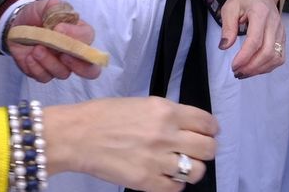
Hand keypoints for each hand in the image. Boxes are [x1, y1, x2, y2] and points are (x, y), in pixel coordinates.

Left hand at [8, 0, 102, 81]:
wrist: (17, 26)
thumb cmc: (36, 16)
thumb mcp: (43, 6)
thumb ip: (53, 6)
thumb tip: (58, 7)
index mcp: (78, 33)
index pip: (87, 38)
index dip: (76, 36)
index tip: (58, 28)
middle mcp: (73, 53)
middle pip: (90, 70)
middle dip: (79, 65)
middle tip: (63, 55)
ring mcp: (60, 66)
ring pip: (63, 73)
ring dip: (49, 61)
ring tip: (36, 49)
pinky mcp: (45, 73)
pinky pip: (44, 77)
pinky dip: (35, 67)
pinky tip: (28, 56)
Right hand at [43, 97, 216, 190]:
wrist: (77, 136)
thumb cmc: (104, 116)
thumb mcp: (142, 104)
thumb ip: (167, 115)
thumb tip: (188, 126)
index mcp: (165, 111)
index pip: (207, 122)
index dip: (210, 129)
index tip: (207, 133)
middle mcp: (166, 135)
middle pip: (208, 148)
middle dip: (206, 150)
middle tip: (195, 151)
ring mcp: (157, 160)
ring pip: (197, 171)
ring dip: (192, 169)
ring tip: (180, 166)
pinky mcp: (147, 182)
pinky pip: (176, 189)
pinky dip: (174, 184)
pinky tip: (164, 176)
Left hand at [219, 0, 283, 77]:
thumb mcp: (230, 7)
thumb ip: (228, 27)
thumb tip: (224, 47)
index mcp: (260, 13)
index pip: (255, 40)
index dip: (245, 57)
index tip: (233, 66)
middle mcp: (274, 23)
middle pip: (268, 52)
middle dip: (251, 67)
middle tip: (237, 72)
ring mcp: (281, 31)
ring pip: (276, 57)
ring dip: (260, 69)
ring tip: (244, 72)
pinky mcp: (283, 37)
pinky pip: (279, 57)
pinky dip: (268, 67)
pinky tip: (255, 68)